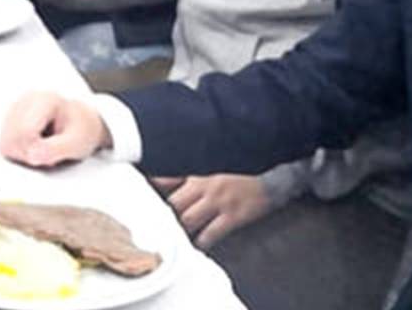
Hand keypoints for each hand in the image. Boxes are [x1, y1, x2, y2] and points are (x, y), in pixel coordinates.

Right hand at [0, 92, 109, 167]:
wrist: (82, 123)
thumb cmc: (82, 131)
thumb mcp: (76, 143)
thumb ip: (55, 149)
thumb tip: (31, 156)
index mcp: (45, 100)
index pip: (25, 131)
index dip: (34, 150)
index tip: (50, 155)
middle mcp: (26, 100)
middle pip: (12, 138)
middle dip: (29, 154)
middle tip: (49, 153)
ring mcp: (15, 108)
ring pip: (5, 143)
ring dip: (23, 154)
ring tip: (43, 148)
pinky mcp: (9, 119)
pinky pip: (5, 144)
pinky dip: (19, 151)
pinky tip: (34, 146)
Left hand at [152, 174, 272, 247]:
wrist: (272, 175)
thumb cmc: (239, 171)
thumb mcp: (210, 164)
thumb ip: (183, 172)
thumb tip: (156, 178)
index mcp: (197, 171)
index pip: (165, 180)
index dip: (150, 191)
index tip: (140, 202)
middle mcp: (204, 185)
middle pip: (173, 204)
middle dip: (163, 216)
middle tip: (154, 227)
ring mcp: (219, 201)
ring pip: (188, 220)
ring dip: (179, 230)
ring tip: (172, 238)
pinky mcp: (233, 216)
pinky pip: (211, 233)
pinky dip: (201, 242)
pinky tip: (196, 246)